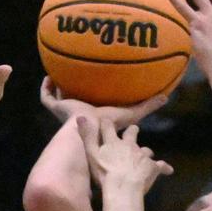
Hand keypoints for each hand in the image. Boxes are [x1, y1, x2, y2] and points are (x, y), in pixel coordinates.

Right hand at [40, 77, 167, 129]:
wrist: (91, 134)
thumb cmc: (112, 128)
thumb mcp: (133, 114)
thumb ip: (148, 106)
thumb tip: (166, 96)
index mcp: (96, 119)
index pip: (95, 111)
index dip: (96, 103)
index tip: (101, 92)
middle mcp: (80, 117)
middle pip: (76, 104)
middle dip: (76, 94)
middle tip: (77, 80)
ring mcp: (66, 113)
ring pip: (59, 101)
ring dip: (59, 89)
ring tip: (59, 76)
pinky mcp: (56, 109)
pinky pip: (46, 98)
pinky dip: (45, 87)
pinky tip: (49, 76)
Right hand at [77, 118, 172, 193]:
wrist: (123, 187)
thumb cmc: (104, 173)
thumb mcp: (91, 154)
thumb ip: (87, 136)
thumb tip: (81, 116)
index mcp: (113, 141)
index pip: (108, 126)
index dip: (107, 123)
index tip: (106, 121)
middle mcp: (129, 144)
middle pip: (132, 132)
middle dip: (132, 131)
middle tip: (133, 130)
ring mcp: (142, 155)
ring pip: (146, 149)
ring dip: (145, 152)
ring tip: (146, 155)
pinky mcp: (153, 166)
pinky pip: (160, 166)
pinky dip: (164, 168)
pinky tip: (168, 170)